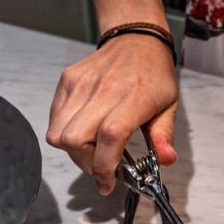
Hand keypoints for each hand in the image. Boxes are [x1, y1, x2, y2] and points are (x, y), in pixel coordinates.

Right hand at [46, 35, 179, 193]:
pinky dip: (64, 132)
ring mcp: (82, 84)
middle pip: (75, 140)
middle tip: (101, 165)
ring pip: (58, 133)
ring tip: (93, 148)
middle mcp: (104, 90)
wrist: (136, 40)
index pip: (110, 137)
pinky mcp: (67, 80)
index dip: (105, 166)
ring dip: (73, 151)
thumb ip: (164, 136)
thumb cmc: (154, 75)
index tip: (108, 183)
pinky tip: (84, 131)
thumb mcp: (169, 106)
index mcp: (133, 98)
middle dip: (86, 163)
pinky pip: (54, 118)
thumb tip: (166, 160)